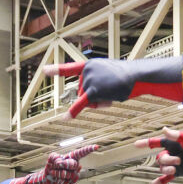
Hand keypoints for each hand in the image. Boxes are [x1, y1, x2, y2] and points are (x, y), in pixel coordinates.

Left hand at [39, 144, 98, 183]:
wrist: (47, 178)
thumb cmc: (51, 166)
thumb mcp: (51, 158)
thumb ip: (55, 157)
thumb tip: (61, 162)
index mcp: (72, 158)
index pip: (82, 153)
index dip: (89, 149)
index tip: (97, 146)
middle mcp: (76, 166)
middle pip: (74, 165)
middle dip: (64, 165)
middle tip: (56, 165)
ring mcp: (75, 176)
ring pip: (71, 175)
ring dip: (59, 174)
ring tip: (53, 173)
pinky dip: (60, 183)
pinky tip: (57, 181)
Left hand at [42, 57, 182, 116]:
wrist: (138, 76)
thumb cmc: (127, 78)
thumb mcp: (109, 78)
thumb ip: (96, 87)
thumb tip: (86, 103)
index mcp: (90, 65)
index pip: (71, 68)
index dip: (57, 70)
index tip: (44, 70)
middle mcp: (86, 71)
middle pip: (83, 93)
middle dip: (97, 98)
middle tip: (112, 89)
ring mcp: (89, 80)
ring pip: (87, 101)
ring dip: (100, 103)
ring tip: (114, 93)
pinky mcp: (93, 91)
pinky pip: (81, 104)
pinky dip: (73, 112)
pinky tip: (65, 119)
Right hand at [134, 129, 182, 183]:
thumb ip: (176, 135)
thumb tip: (164, 130)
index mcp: (171, 144)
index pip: (155, 143)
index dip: (145, 143)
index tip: (136, 145)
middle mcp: (170, 153)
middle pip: (159, 159)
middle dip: (167, 160)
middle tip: (179, 160)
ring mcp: (173, 164)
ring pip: (162, 168)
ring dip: (166, 170)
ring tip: (175, 169)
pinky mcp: (178, 172)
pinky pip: (166, 178)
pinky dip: (161, 181)